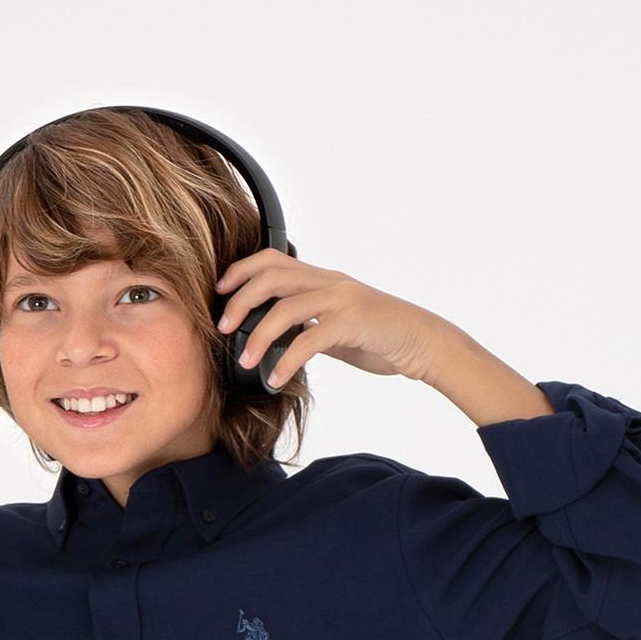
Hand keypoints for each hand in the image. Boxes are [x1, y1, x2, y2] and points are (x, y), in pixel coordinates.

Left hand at [212, 250, 446, 386]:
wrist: (421, 341)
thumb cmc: (378, 337)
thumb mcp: (335, 328)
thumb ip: (308, 327)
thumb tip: (278, 341)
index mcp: (321, 279)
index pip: (272, 261)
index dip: (241, 271)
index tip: (219, 293)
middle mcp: (328, 282)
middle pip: (271, 277)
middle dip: (239, 301)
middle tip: (223, 329)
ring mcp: (340, 299)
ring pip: (285, 307)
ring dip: (257, 335)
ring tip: (244, 361)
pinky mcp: (352, 322)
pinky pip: (309, 339)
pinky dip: (287, 361)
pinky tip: (275, 378)